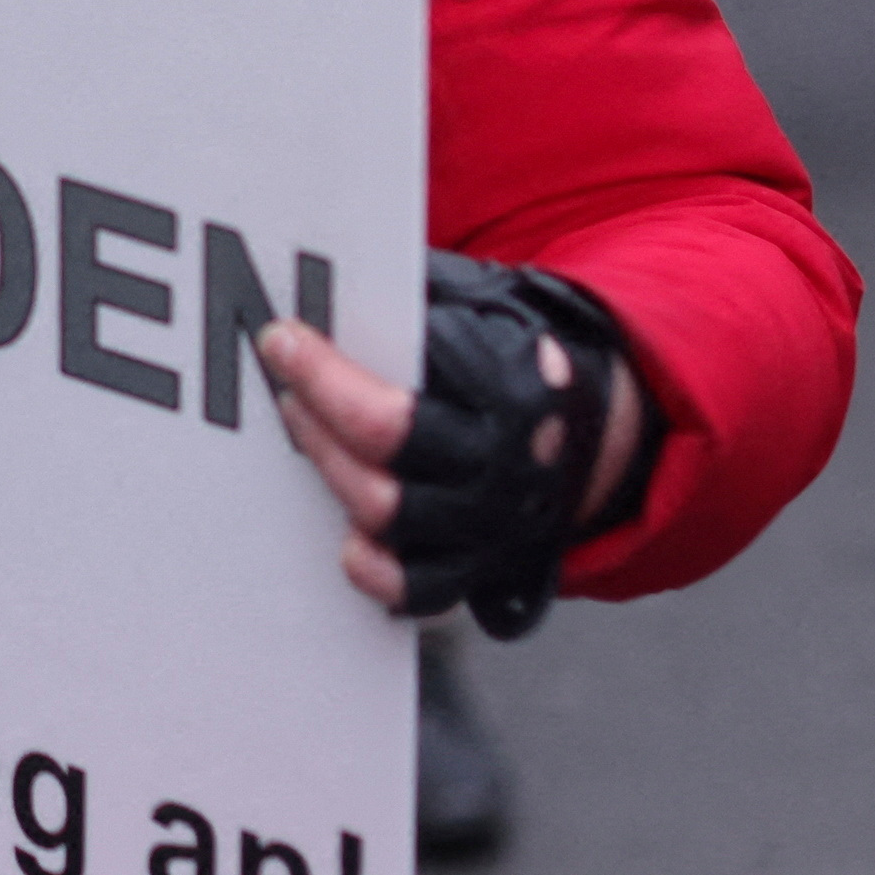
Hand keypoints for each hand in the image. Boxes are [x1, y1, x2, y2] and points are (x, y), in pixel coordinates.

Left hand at [260, 306, 648, 616]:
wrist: (593, 429)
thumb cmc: (517, 358)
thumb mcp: (485, 306)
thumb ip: (417, 300)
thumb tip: (329, 286)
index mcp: (513, 393)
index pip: (401, 394)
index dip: (325, 370)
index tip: (281, 339)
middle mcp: (506, 466)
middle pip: (388, 453)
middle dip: (320, 411)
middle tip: (285, 378)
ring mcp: (493, 525)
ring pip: (389, 516)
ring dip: (331, 468)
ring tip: (301, 423)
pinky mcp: (479, 569)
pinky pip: (418, 589)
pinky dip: (376, 569)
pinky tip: (345, 537)